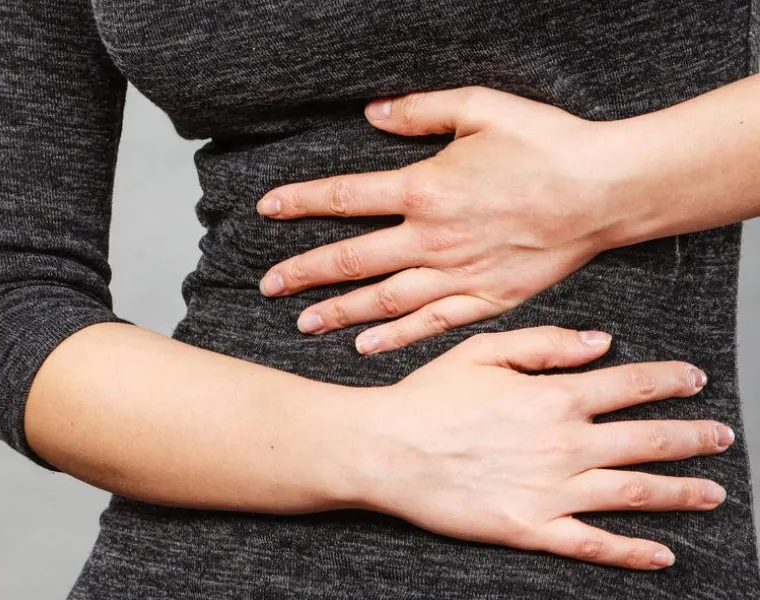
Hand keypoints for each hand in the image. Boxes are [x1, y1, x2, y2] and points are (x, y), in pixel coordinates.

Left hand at [256, 86, 624, 353]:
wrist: (607, 190)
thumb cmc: (546, 144)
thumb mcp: (481, 108)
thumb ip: (420, 110)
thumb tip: (371, 113)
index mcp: (426, 189)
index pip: (346, 197)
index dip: (302, 202)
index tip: (267, 210)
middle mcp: (433, 238)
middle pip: (353, 258)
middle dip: (305, 271)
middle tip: (268, 285)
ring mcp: (459, 274)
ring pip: (384, 298)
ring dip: (339, 311)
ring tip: (303, 322)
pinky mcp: (488, 299)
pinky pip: (431, 324)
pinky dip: (396, 337)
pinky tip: (366, 346)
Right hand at [330, 326, 730, 569]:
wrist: (385, 449)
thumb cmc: (425, 398)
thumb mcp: (481, 350)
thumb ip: (545, 344)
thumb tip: (601, 342)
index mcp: (554, 396)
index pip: (630, 385)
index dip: (668, 381)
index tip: (693, 379)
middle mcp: (565, 444)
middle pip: (648, 440)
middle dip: (692, 437)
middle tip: (721, 437)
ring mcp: (553, 490)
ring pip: (635, 492)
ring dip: (681, 492)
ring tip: (712, 492)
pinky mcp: (532, 529)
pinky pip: (594, 544)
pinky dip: (633, 551)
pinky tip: (662, 553)